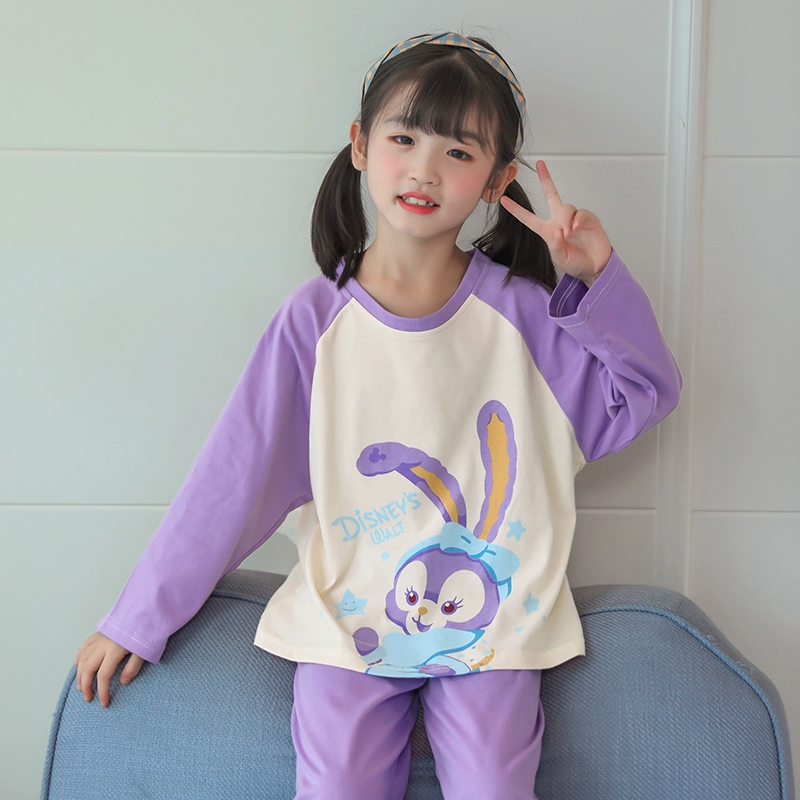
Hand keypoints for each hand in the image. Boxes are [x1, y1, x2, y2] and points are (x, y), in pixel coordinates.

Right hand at [74, 632, 144, 706]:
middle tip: (87, 697)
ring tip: (81, 686)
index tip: (104, 703)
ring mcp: (99, 638)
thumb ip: (133, 667)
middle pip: (88, 668)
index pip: (103, 676)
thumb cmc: (146, 630)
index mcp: (114, 650)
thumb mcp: (144, 650)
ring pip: (83, 658)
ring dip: (80, 674)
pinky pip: (84, 646)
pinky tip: (77, 665)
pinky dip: (79, 656)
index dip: (102, 691)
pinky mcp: (99, 632)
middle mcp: (103, 645)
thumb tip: (122, 683)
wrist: (144, 609)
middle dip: (86, 685)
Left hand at [500, 160, 612, 286]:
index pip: (529, 218)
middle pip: (551, 194)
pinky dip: (577, 219)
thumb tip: (556, 230)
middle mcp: (560, 220)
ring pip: (565, 207)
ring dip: (565, 220)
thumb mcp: (559, 258)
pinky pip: (580, 212)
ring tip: (567, 234)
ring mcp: (574, 218)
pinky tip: (576, 228)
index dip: (516, 210)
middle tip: (540, 164)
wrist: (595, 267)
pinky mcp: (588, 218)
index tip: (503, 200)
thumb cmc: (575, 264)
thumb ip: (554, 244)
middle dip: (546, 179)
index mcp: (548, 231)